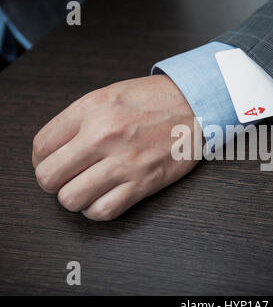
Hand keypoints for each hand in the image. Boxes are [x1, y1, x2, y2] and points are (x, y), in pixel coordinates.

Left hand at [32, 75, 198, 220]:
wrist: (195, 106)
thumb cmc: (153, 100)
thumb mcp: (108, 95)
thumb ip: (77, 120)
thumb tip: (54, 150)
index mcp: (91, 110)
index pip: (41, 147)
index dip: (41, 160)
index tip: (52, 163)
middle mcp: (104, 136)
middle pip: (49, 177)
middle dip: (54, 181)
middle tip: (68, 177)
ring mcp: (124, 162)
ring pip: (71, 199)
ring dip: (75, 197)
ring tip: (87, 188)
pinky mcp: (144, 183)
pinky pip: (103, 211)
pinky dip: (97, 209)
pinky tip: (104, 197)